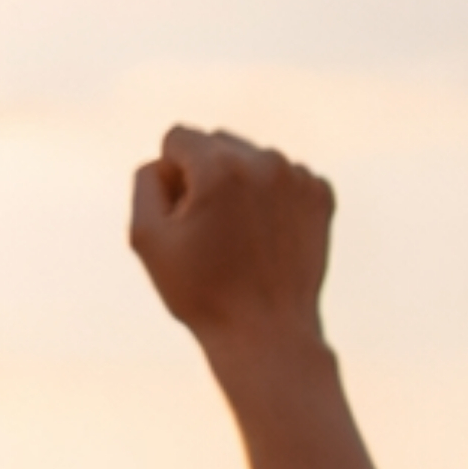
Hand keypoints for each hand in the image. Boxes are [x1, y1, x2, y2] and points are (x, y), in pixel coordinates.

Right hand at [129, 124, 334, 365]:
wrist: (265, 330)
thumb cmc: (199, 290)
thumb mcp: (147, 238)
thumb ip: (146, 183)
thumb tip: (164, 161)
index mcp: (219, 167)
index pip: (178, 137)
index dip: (169, 177)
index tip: (180, 216)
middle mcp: (264, 160)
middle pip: (217, 141)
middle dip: (204, 176)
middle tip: (207, 230)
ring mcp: (298, 176)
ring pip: (251, 159)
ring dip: (238, 186)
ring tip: (238, 238)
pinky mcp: (321, 193)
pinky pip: (283, 178)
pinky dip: (270, 199)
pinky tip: (265, 238)